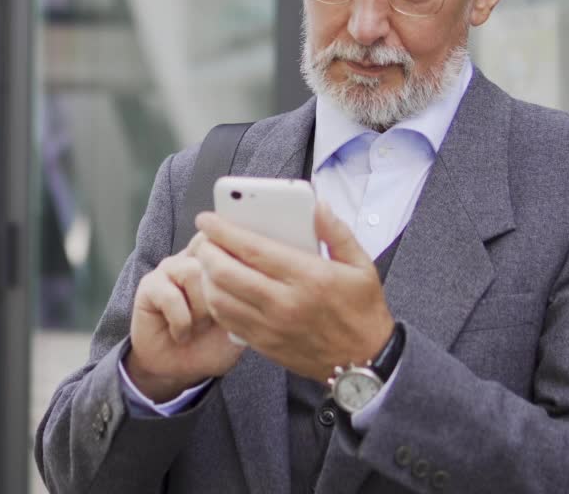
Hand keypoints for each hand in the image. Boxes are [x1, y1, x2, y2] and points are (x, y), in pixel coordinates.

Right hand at [126, 234, 244, 401]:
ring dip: (200, 308)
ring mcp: (170, 269)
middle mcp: (193, 258)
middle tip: (217, 320)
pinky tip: (181, 334)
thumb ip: (248, 299)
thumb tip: (257, 278)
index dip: (237, 260)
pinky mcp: (149, 286)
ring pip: (193, 271)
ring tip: (197, 327)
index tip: (243, 289)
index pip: (228, 238)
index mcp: (217, 262)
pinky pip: (170, 295)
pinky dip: (181, 321)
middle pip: (214, 254)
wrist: (178, 369)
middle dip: (221, 295)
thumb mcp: (240, 324)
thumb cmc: (211, 345)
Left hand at [194, 202, 394, 381]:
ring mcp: (271, 327)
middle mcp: (285, 303)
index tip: (208, 219)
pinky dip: (215, 302)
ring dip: (206, 277)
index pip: (252, 249)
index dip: (223, 231)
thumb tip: (316, 206)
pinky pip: (227, 321)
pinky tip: (218, 288)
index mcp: (309, 277)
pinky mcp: (264, 345)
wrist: (365, 362)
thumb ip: (336, 231)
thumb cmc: (362, 310)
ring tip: (208, 262)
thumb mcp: (361, 265)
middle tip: (204, 239)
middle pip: (226, 273)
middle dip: (207, 251)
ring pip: (220, 299)